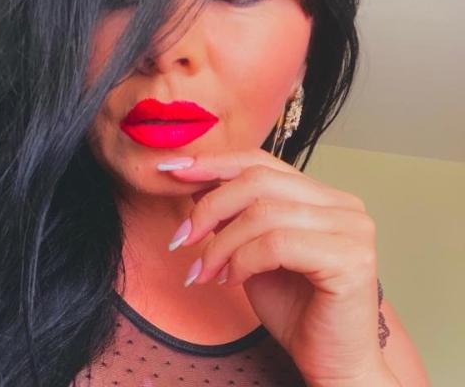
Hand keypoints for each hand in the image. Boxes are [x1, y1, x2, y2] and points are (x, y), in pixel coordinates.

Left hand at [162, 148, 392, 385]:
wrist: (330, 361)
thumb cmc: (294, 308)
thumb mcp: (250, 251)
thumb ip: (233, 215)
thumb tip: (193, 181)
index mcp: (322, 196)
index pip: (261, 162)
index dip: (213, 163)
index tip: (172, 171)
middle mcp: (344, 204)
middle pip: (258, 181)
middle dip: (209, 207)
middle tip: (182, 238)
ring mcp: (352, 229)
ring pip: (263, 213)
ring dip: (221, 243)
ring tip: (204, 271)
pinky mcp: (351, 258)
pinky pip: (276, 244)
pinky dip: (242, 261)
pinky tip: (231, 281)